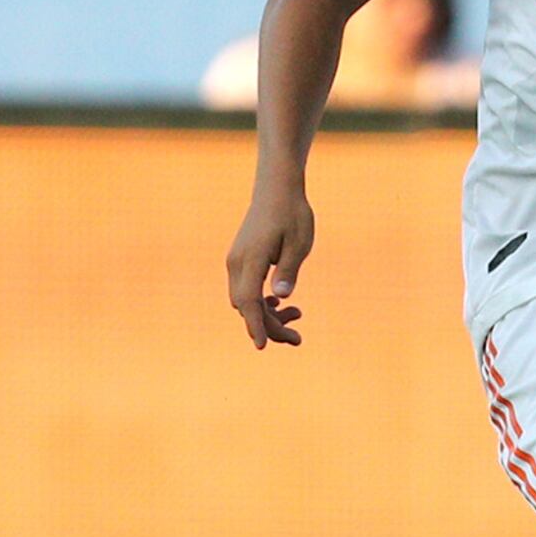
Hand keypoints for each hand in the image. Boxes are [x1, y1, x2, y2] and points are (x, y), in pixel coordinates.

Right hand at [226, 184, 314, 348]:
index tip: (262, 346)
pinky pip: (246, 289)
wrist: (277, 190)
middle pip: (246, 307)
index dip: (255, 325)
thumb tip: (281, 297)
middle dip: (269, 326)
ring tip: (298, 315)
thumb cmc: (292, 214)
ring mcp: (236, 262)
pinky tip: (282, 304)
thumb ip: (289, 270)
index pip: (248, 301)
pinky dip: (262, 302)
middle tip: (298, 338)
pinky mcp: (241, 261)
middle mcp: (237, 263)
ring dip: (268, 315)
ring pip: (245, 301)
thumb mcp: (299, 243)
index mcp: (251, 259)